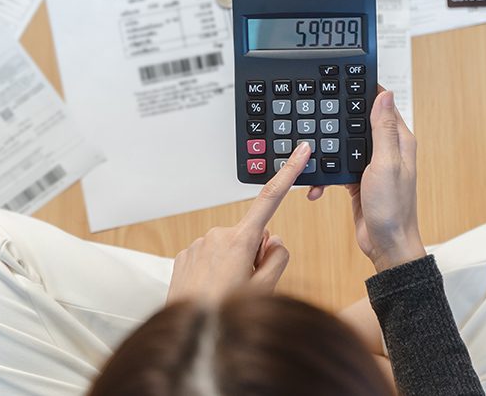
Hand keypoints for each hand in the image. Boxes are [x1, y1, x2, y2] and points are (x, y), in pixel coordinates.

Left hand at [166, 142, 309, 302]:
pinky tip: (210, 290)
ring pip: (229, 248)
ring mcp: (199, 244)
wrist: (188, 333)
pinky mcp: (185, 254)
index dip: (289, 173)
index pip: (271, 199)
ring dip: (233, 264)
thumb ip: (278, 257)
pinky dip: (214, 270)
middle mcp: (218, 235)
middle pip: (251, 236)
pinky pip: (210, 256)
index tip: (300, 151)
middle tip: (247, 283)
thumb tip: (273, 240)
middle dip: (254, 254)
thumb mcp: (266, 288)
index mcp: (241, 241)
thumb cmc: (226, 313)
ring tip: (225, 291)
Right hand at [310, 89, 424, 271]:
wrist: (386, 246)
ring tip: (311, 150)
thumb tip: (385, 94)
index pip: (381, 105)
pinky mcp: (358, 180)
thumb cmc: (392, 208)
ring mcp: (372, 166)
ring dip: (328, 150)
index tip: (344, 78)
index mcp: (399, 141)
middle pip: (358, 122)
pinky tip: (316, 185)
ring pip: (344, 145)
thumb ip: (383, 130)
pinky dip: (325, 174)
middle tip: (318, 109)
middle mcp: (387, 150)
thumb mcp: (386, 164)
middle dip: (339, 118)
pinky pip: (337, 168)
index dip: (364, 91)